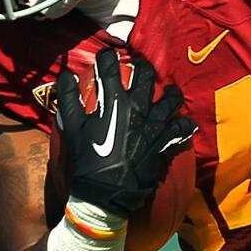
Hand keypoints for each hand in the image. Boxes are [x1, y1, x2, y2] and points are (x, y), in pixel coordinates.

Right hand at [57, 48, 195, 217]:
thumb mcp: (72, 128)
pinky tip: (182, 123)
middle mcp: (137, 107)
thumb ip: (69, 99)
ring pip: (172, 98)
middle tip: (140, 70)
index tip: (107, 57)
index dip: (107, 57)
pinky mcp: (165, 141)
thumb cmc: (87, 159)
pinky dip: (184, 124)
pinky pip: (182, 128)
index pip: (110, 66)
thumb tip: (66, 76)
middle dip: (143, 67)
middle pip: (146, 74)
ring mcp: (154, 124)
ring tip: (169, 93)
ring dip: (171, 93)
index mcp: (113, 100)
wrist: (104, 193)